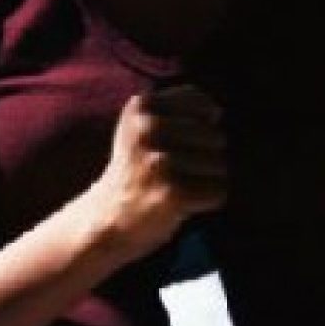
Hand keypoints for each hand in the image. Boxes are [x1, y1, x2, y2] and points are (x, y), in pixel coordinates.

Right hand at [94, 84, 227, 262]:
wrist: (105, 220)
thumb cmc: (136, 171)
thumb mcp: (142, 126)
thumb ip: (178, 108)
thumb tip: (217, 111)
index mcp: (141, 106)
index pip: (204, 105)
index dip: (198, 127)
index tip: (172, 145)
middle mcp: (148, 129)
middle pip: (215, 137)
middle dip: (202, 157)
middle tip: (169, 173)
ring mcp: (160, 162)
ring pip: (219, 165)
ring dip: (203, 181)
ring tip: (172, 187)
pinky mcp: (174, 192)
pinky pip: (218, 190)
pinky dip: (206, 201)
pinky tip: (179, 204)